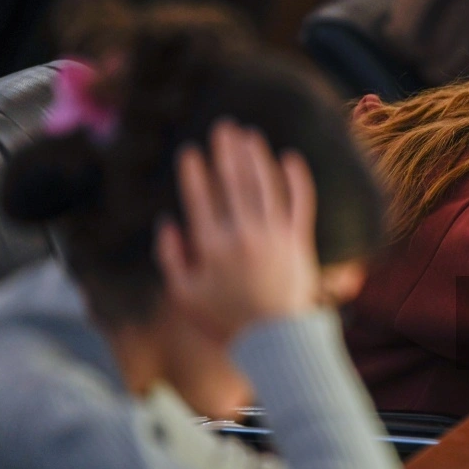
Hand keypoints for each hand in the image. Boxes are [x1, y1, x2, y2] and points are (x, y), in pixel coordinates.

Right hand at [156, 121, 320, 341]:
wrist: (274, 340)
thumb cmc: (224, 321)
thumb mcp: (184, 296)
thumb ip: (171, 258)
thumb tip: (168, 222)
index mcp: (211, 246)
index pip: (200, 198)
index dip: (194, 172)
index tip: (191, 151)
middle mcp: (242, 235)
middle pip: (234, 182)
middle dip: (227, 151)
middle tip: (223, 127)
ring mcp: (273, 236)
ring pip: (265, 185)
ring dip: (257, 156)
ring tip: (250, 135)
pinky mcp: (298, 241)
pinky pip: (300, 202)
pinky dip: (297, 179)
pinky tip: (291, 158)